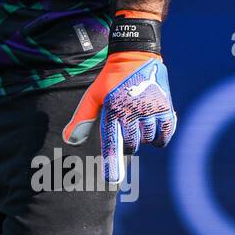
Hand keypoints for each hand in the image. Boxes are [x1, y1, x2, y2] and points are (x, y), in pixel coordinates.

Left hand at [62, 15, 176, 184]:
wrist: (135, 54)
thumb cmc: (110, 80)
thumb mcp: (93, 96)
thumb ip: (82, 119)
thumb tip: (68, 140)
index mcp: (112, 109)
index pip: (112, 141)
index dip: (111, 161)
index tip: (111, 179)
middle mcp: (132, 111)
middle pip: (132, 145)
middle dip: (129, 143)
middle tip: (127, 126)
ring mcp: (151, 109)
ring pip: (149, 140)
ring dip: (144, 137)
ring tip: (139, 119)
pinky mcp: (166, 107)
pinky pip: (165, 134)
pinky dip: (160, 136)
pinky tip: (154, 127)